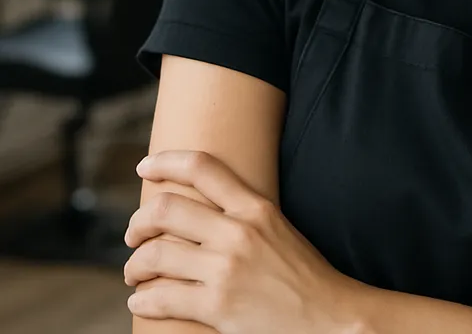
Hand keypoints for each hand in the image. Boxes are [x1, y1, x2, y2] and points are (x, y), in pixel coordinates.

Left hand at [124, 150, 366, 333]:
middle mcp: (239, 232)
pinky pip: (160, 298)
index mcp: (256, 207)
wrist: (330, 316)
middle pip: (165, 210)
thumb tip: (200, 213)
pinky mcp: (218, 307)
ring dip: (134, 265)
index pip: (203, 168)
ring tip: (136, 274)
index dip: (166, 161)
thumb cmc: (303, 275)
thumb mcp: (278, 229)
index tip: (145, 166)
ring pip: (154, 256)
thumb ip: (243, 216)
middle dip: (138, 224)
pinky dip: (142, 299)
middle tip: (134, 236)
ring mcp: (227, 270)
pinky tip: (142, 301)